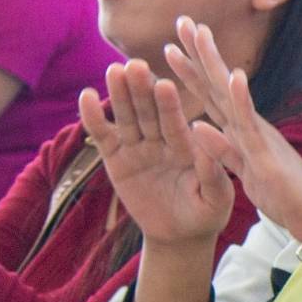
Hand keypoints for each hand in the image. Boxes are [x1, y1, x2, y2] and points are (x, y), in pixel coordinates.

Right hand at [80, 60, 234, 247]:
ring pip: (126, 118)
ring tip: (113, 71)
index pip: (177, 123)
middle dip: (143, 90)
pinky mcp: (116, 158)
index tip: (165, 84)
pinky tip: (86, 96)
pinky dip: (93, 118)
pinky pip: (103, 136)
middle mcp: (162, 141)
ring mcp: (138, 147)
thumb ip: (213, 175)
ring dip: (119, 95)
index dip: (170, 105)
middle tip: (135, 65)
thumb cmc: (205, 215)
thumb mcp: (215, 199)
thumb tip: (207, 148)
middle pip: (149, 112)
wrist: (180, 236)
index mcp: (188, 146)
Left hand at [166, 16, 301, 250]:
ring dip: (214, 64)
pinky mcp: (266, 156)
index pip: (213, 96)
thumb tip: (197, 126)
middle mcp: (251, 127)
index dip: (193, 70)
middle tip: (181, 20)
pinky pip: (250, 126)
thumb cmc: (286, 198)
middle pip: (218, 85)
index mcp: (243, 132)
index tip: (173, 44)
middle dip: (199, 53)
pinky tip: (234, 76)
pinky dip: (242, 100)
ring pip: (230, 96)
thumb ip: (223, 150)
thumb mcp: (245, 173)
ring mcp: (259, 138)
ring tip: (200, 34)